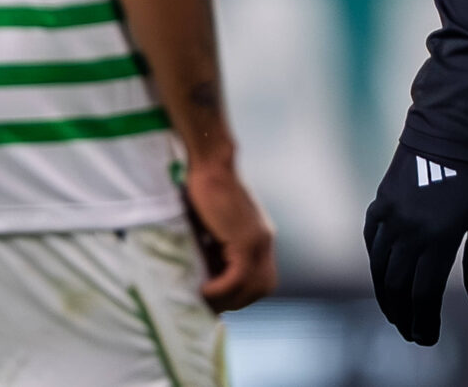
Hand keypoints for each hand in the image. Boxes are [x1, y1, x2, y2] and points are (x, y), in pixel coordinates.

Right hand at [182, 157, 277, 312]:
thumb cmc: (206, 191)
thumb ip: (216, 248)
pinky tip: (202, 290)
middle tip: (209, 302)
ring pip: (253, 286)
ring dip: (227, 299)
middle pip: (263, 287)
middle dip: (236, 301)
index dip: (241, 294)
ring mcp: (258, 239)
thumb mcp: (214, 228)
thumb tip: (202, 275)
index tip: (216, 298)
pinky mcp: (245, 238)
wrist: (212, 164)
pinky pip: (238, 277)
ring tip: (203, 297)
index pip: (263, 279)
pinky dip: (221, 290)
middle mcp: (265, 240)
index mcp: (260, 238)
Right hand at [365, 142, 467, 345]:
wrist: (455, 121)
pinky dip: (375, 262)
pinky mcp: (381, 200)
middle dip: (403, 316)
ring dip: (386, 295)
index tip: (426, 338)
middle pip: (398, 288)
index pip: (424, 294)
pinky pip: (371, 241)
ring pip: (379, 268)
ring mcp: (391, 215)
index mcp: (439, 236)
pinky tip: (383, 275)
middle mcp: (409, 230)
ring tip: (396, 313)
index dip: (423, 321)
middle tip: (411, 333)